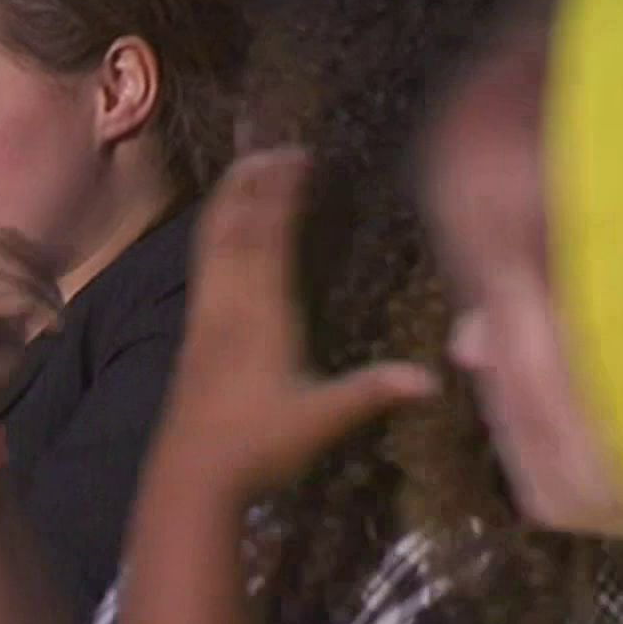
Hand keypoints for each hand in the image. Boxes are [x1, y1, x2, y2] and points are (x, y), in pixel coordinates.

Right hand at [0, 230, 63, 444]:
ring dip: (28, 292)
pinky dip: (10, 306)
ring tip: (53, 319)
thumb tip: (50, 254)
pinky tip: (35, 325)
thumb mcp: (4, 322)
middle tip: (58, 308)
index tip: (57, 294)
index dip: (33, 259)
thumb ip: (17, 285)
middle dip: (33, 276)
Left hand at [154, 149, 436, 502]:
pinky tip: (217, 233)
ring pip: (211, 245)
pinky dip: (212, 237)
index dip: (280, 195)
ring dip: (227, 204)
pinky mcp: (193, 335)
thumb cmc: (257, 447)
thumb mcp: (320, 420)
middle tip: (267, 147)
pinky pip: (202, 268)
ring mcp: (205, 319)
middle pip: (234, 230)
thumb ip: (371, 392)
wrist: (190, 476)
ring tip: (242, 171)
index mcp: (260, 316)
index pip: (269, 240)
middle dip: (250, 185)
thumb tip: (432, 379)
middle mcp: (227, 307)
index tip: (295, 157)